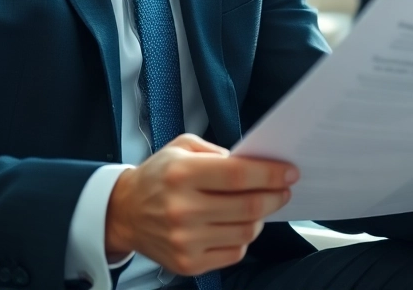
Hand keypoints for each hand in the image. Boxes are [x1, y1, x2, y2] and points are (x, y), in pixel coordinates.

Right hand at [105, 134, 297, 275]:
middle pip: (248, 207)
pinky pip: (234, 253)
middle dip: (275, 197)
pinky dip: (243, 238)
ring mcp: (185, 241)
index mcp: (181, 175)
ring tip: (257, 206)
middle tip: (283, 190)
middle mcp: (182, 210)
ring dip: (260, 218)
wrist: (124, 213)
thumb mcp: (181, 147)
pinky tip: (236, 225)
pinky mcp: (187, 264)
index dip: (270, 174)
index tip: (289, 172)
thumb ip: (218, 152)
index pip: (238, 175)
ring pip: (246, 232)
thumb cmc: (157, 177)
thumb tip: (254, 164)